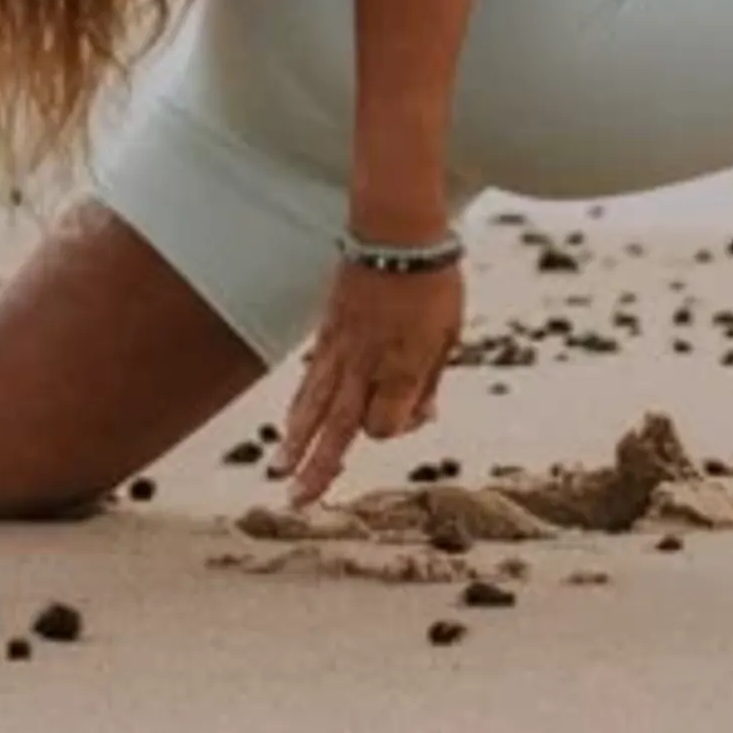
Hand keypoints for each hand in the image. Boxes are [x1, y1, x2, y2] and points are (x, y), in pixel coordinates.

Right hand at [278, 255, 465, 508]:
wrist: (396, 230)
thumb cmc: (434, 282)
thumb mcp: (451, 333)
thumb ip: (432, 378)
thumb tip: (424, 413)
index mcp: (402, 367)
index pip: (385, 424)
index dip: (396, 428)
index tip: (415, 412)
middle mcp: (366, 364)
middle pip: (339, 427)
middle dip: (319, 467)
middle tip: (300, 502)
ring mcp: (341, 349)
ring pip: (313, 406)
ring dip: (296, 443)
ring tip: (281, 474)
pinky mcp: (326, 333)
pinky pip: (309, 379)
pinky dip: (297, 408)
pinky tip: (289, 428)